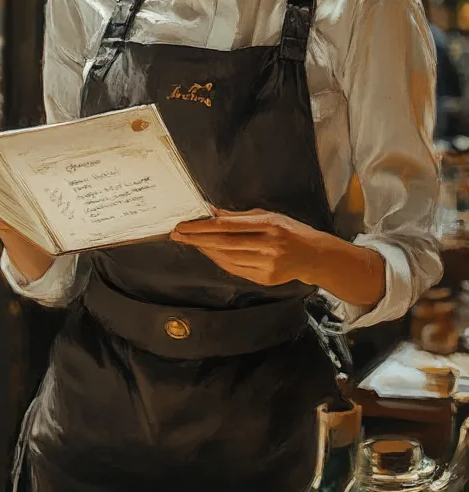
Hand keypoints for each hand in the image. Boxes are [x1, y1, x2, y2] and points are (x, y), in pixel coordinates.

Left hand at [171, 206, 385, 307]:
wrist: (314, 256)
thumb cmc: (290, 230)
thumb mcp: (269, 215)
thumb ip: (240, 216)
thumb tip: (211, 212)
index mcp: (269, 224)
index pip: (227, 226)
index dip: (201, 227)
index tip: (183, 225)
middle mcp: (268, 245)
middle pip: (223, 243)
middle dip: (196, 239)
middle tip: (176, 234)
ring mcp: (267, 265)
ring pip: (226, 258)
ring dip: (205, 250)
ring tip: (189, 242)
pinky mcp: (266, 279)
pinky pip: (234, 269)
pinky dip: (219, 260)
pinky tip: (208, 253)